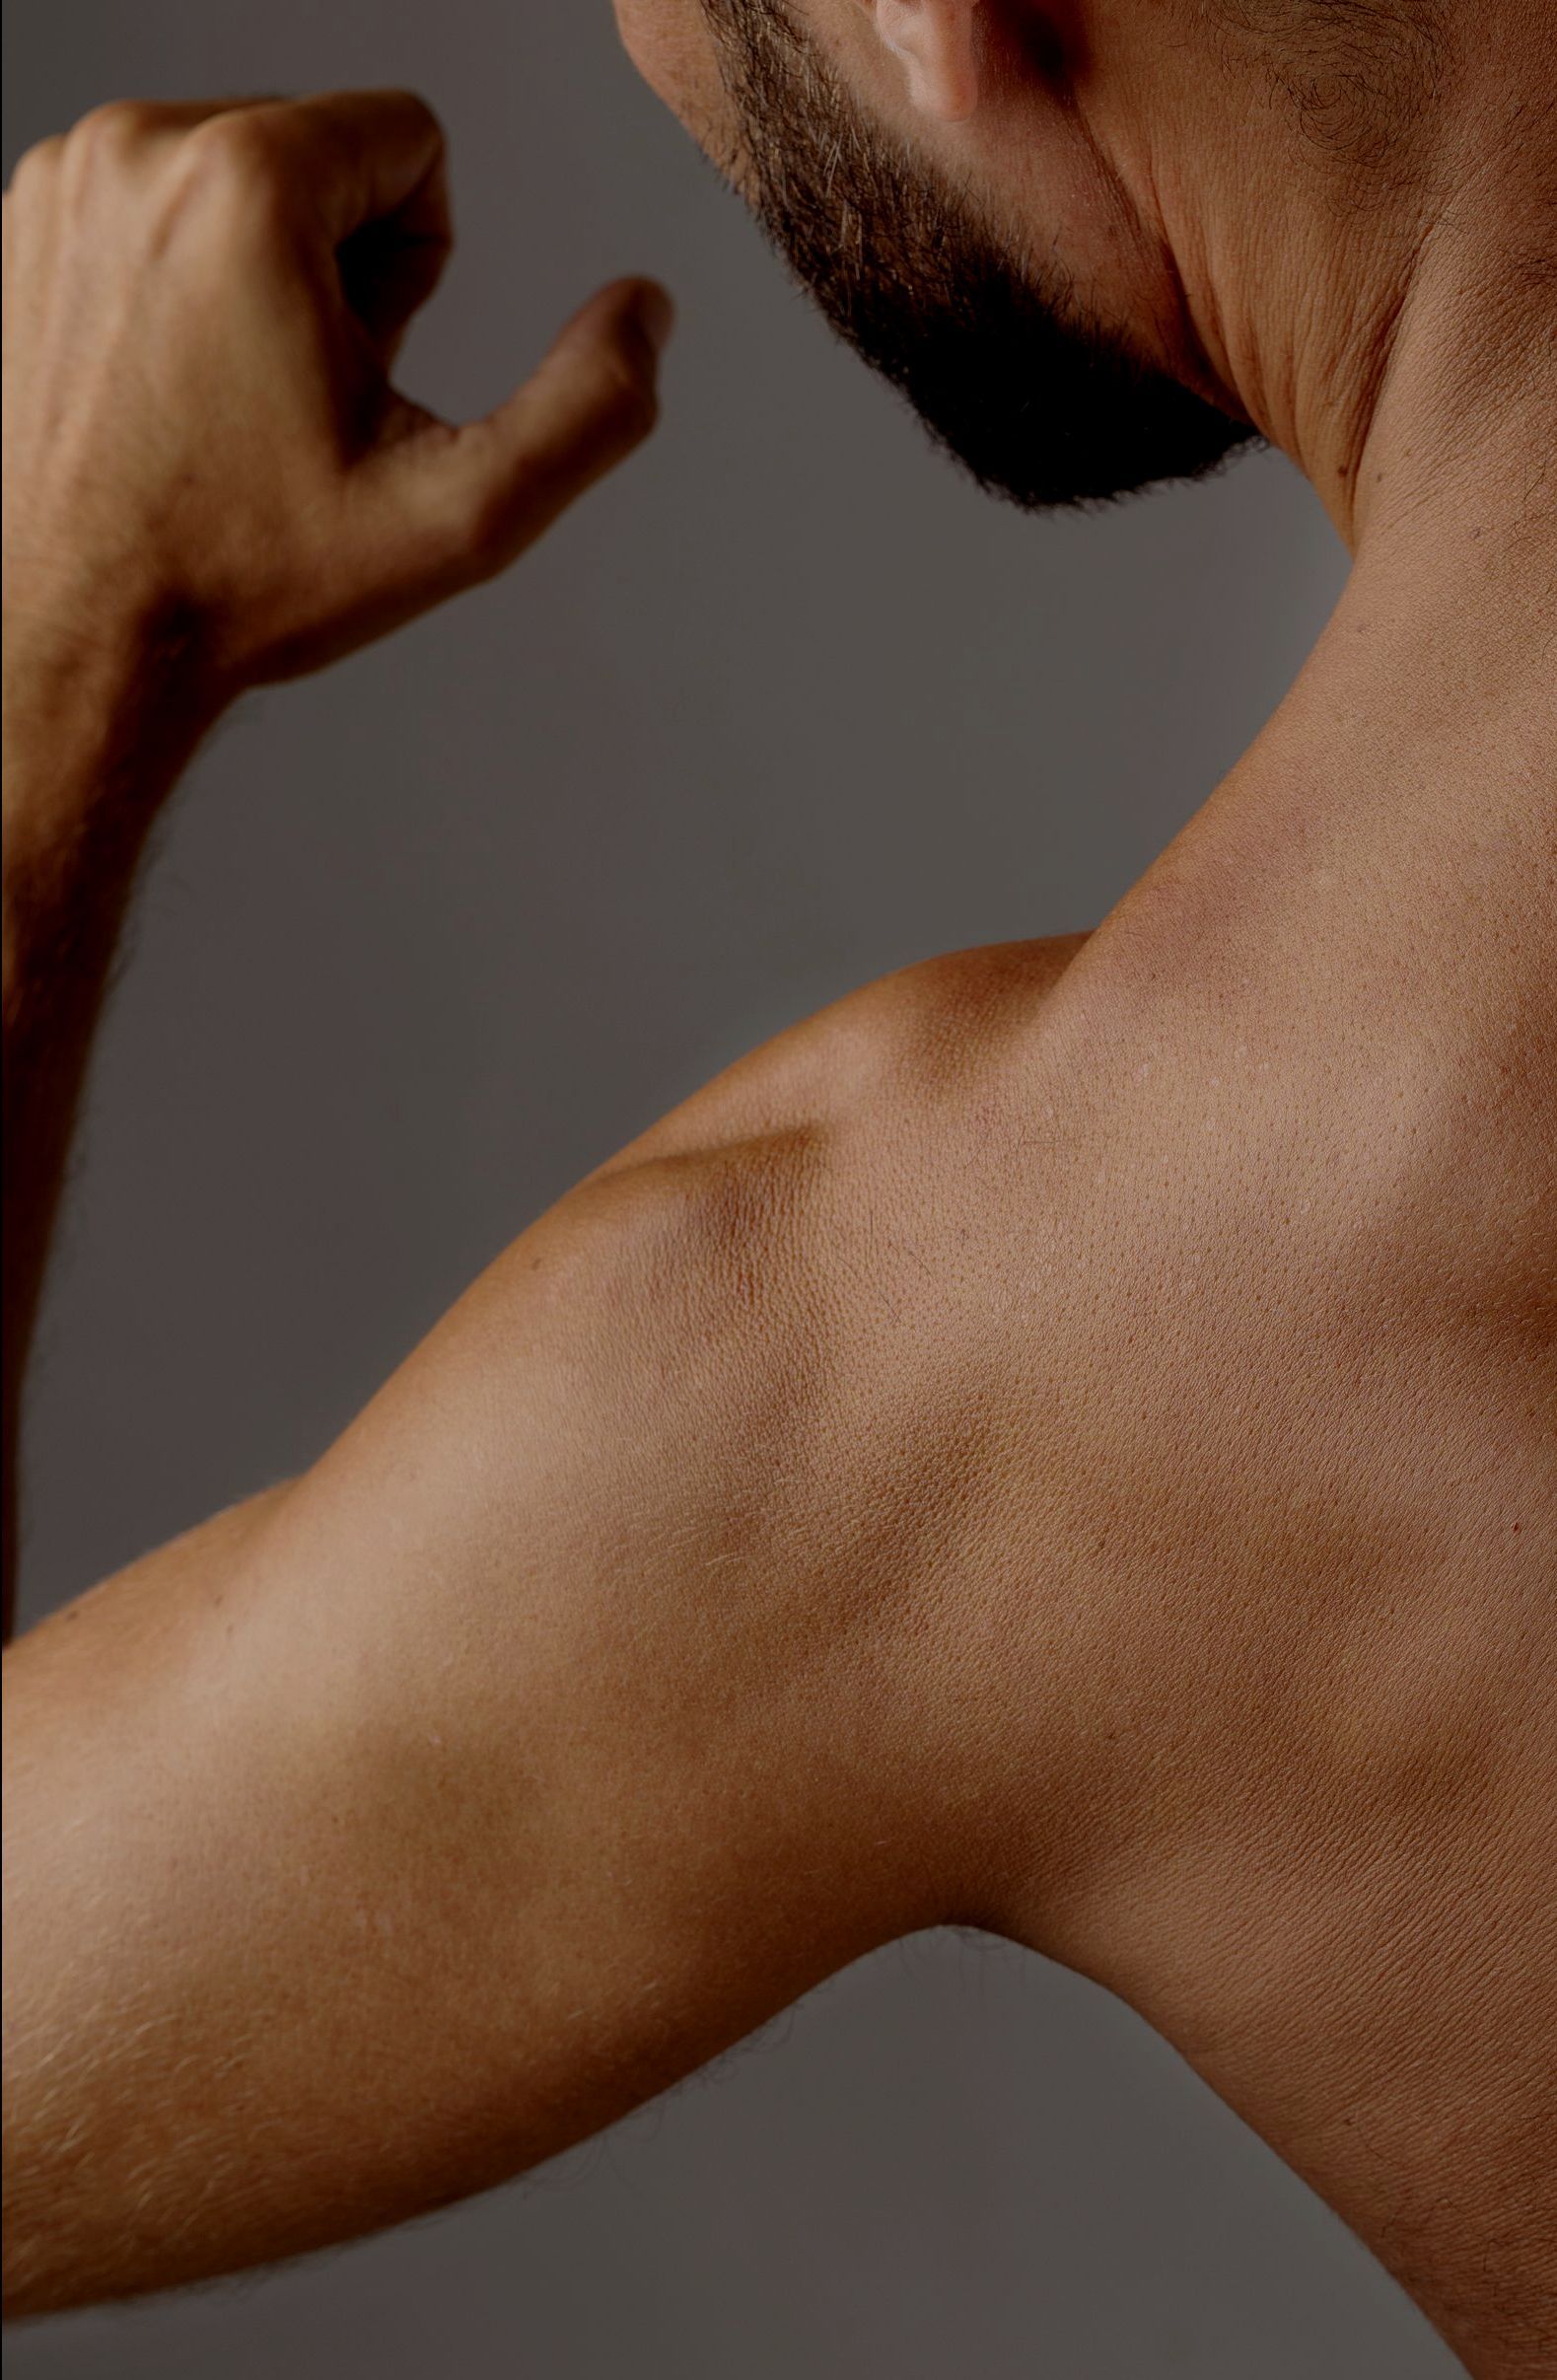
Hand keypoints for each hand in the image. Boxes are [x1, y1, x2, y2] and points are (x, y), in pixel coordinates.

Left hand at [1, 90, 672, 707]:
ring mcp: (62, 182)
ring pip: (234, 174)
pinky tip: (173, 391)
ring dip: (261, 274)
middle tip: (296, 400)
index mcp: (247, 183)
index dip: (423, 267)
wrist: (75, 639)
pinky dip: (180, 281)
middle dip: (339, 263)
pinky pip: (153, 204)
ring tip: (232, 400)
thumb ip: (591, 409)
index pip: (411, 135)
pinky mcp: (20, 221)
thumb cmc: (245, 580)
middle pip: (319, 146)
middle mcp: (138, 148)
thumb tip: (649, 312)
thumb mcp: (460, 517)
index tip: (363, 369)